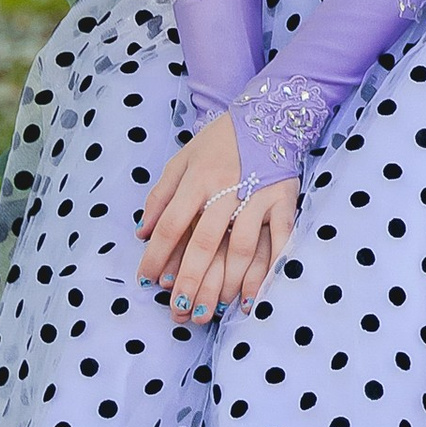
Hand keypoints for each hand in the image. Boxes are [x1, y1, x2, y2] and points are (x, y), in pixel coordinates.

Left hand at [139, 111, 299, 321]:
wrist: (269, 115)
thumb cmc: (220, 141)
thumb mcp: (182, 158)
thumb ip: (160, 195)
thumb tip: (141, 232)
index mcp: (198, 179)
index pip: (172, 224)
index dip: (157, 256)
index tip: (146, 282)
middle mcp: (227, 190)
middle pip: (205, 243)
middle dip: (189, 281)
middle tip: (178, 311)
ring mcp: (258, 197)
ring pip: (241, 248)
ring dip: (225, 284)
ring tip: (210, 311)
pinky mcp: (284, 202)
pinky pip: (278, 243)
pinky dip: (267, 272)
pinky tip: (253, 298)